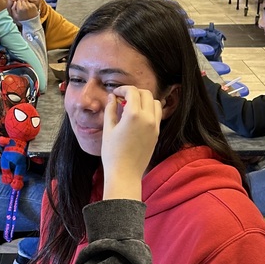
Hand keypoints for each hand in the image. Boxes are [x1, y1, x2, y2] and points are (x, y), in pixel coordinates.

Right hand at [6, 0, 38, 23]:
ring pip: (26, 1)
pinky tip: (30, 10)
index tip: (19, 8)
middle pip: (22, 1)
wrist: (31, 23)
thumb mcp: (15, 16)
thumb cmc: (23, 20)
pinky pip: (30, 3)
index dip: (18, 5)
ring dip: (26, 4)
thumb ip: (13, 8)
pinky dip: (30, 5)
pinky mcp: (34, 6)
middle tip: (23, 9)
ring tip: (26, 10)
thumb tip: (15, 2)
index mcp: (20, 9)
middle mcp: (25, 6)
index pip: (18, 1)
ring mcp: (30, 6)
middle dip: (22, 4)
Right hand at [100, 85, 162, 200]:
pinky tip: (138, 117)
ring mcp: (154, 126)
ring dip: (145, 100)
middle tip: (123, 98)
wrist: (125, 174)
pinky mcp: (157, 134)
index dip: (123, 89)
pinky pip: (157, 115)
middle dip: (134, 92)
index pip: (132, 92)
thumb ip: (110, 110)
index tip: (115, 94)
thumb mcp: (108, 129)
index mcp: (134, 115)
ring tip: (132, 106)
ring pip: (155, 102)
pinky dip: (149, 110)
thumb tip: (112, 97)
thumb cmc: (113, 153)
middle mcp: (148, 118)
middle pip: (146, 93)